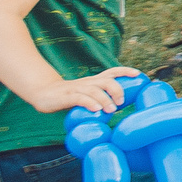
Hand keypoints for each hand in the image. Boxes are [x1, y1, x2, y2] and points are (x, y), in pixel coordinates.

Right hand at [26, 66, 140, 117]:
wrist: (43, 93)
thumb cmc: (68, 96)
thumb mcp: (86, 95)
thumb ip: (99, 98)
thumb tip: (115, 109)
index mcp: (93, 81)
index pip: (112, 72)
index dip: (125, 71)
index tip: (138, 74)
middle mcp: (87, 83)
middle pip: (106, 81)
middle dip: (117, 89)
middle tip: (121, 102)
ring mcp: (77, 89)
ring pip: (95, 90)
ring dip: (105, 99)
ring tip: (112, 109)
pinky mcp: (66, 96)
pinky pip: (80, 98)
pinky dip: (89, 103)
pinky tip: (96, 110)